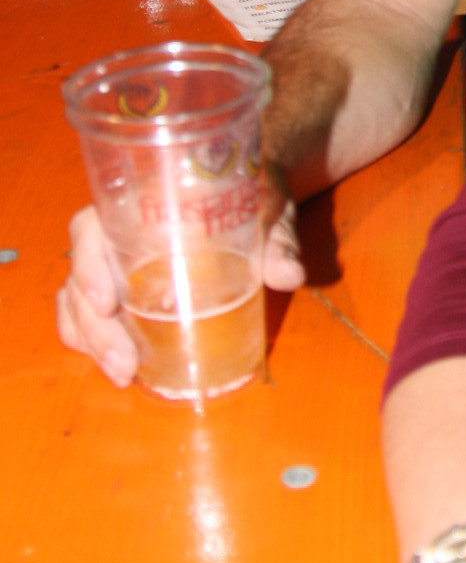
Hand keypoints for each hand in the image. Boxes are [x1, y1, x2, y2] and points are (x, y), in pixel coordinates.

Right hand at [55, 183, 303, 386]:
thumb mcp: (268, 209)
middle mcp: (117, 233)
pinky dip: (94, 342)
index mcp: (139, 202)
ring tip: (124, 373)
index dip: (89, 266)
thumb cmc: (254, 192)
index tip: (106, 303)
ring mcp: (117, 263)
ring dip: (92, 341)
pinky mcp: (126, 287)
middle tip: (124, 363)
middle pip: (81, 278)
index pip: (91, 229)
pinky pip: (90, 314)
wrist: (256, 189)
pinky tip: (118, 367)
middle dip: (95, 327)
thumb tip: (289, 275)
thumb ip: (276, 240)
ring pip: (78, 301)